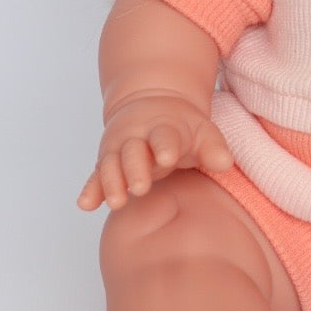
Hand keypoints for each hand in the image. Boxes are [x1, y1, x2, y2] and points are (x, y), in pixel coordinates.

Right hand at [77, 95, 232, 211]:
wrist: (150, 105)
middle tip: (141, 187)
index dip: (165, 145)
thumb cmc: (180, 127)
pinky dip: (91, 189)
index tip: (167, 157)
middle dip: (135, 169)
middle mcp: (137, 137)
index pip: (164, 136)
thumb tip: (225, 162)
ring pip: (112, 165)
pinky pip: (96, 176)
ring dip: (112, 182)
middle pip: (133, 152)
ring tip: (117, 201)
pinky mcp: (107, 162)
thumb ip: (213, 147)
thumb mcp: (201, 130)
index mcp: (163, 127)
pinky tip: (86, 204)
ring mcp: (119, 149)